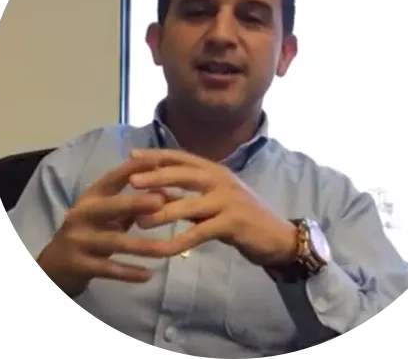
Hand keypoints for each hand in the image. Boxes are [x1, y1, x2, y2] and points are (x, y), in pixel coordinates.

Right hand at [37, 159, 170, 296]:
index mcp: (91, 197)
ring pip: (114, 241)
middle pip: (110, 207)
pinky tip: (148, 275)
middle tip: (161, 201)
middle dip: (136, 203)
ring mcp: (78, 240)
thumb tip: (167, 192)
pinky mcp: (78, 265)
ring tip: (165, 250)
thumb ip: (134, 204)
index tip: (156, 160)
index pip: (112, 178)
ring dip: (141, 246)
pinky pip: (108, 269)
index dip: (133, 169)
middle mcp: (82, 214)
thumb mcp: (109, 214)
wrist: (55, 265)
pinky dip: (128, 272)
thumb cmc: (92, 232)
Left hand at [128, 149, 297, 266]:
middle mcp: (221, 180)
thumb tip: (154, 193)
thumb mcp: (212, 201)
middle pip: (184, 174)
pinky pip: (199, 233)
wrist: (276, 235)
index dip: (157, 156)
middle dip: (156, 176)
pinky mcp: (232, 222)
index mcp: (215, 170)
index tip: (132, 156)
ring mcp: (228, 200)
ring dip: (163, 212)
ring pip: (189, 204)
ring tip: (139, 221)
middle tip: (131, 181)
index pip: (182, 157)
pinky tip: (163, 251)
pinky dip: (179, 242)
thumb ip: (187, 196)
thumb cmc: (240, 215)